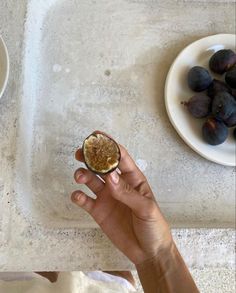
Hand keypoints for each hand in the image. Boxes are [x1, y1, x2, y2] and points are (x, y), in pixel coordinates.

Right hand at [71, 137, 172, 264]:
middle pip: (101, 166)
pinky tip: (78, 196)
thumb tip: (110, 176)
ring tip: (80, 177)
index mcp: (133, 179)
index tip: (97, 135)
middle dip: (91, 157)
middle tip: (80, 153)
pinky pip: (85, 200)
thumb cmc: (154, 226)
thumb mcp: (146, 208)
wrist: (148, 252)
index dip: (109, 145)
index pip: (120, 157)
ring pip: (91, 180)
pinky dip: (78, 196)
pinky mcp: (98, 211)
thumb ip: (127, 193)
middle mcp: (117, 185)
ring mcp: (107, 197)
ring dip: (83, 175)